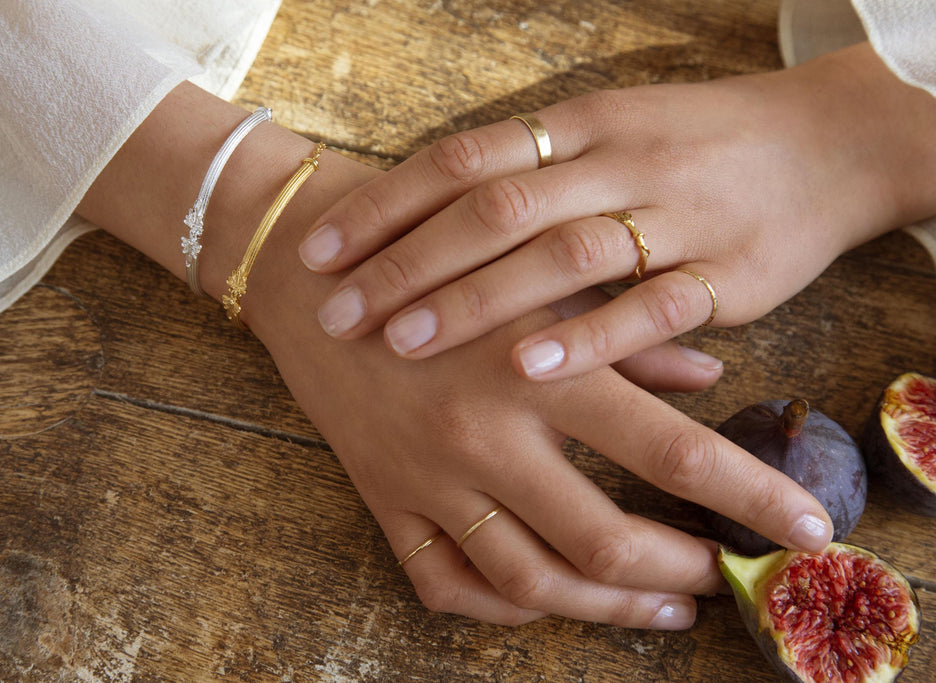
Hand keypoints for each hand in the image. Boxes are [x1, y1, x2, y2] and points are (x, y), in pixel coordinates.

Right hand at [79, 82, 834, 625]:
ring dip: (607, 609)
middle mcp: (484, 434)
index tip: (806, 528)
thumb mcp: (534, 279)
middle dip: (681, 573)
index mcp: (535, 368)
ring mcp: (428, 477)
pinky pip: (447, 585)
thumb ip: (626, 332)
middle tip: (722, 579)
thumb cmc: (432, 256)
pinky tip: (548, 600)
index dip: (748, 495)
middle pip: (604, 542)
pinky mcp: (383, 500)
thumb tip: (710, 369)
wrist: (311, 272)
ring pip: (530, 583)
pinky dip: (503, 609)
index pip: (670, 451)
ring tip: (658, 609)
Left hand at [300, 42, 935, 380]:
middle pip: (492, 210)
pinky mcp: (724, 273)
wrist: (830, 144)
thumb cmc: (700, 143)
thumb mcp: (611, 131)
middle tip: (337, 312)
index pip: (461, 160)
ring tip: (401, 342)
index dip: (385, 206)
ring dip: (473, 300)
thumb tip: (433, 209)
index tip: (319, 251)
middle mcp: (616, 161)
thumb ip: (532, 168)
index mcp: (580, 125)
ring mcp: (673, 215)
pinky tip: (524, 365)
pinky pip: (647, 306)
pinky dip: (584, 335)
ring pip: (558, 254)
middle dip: (406, 263)